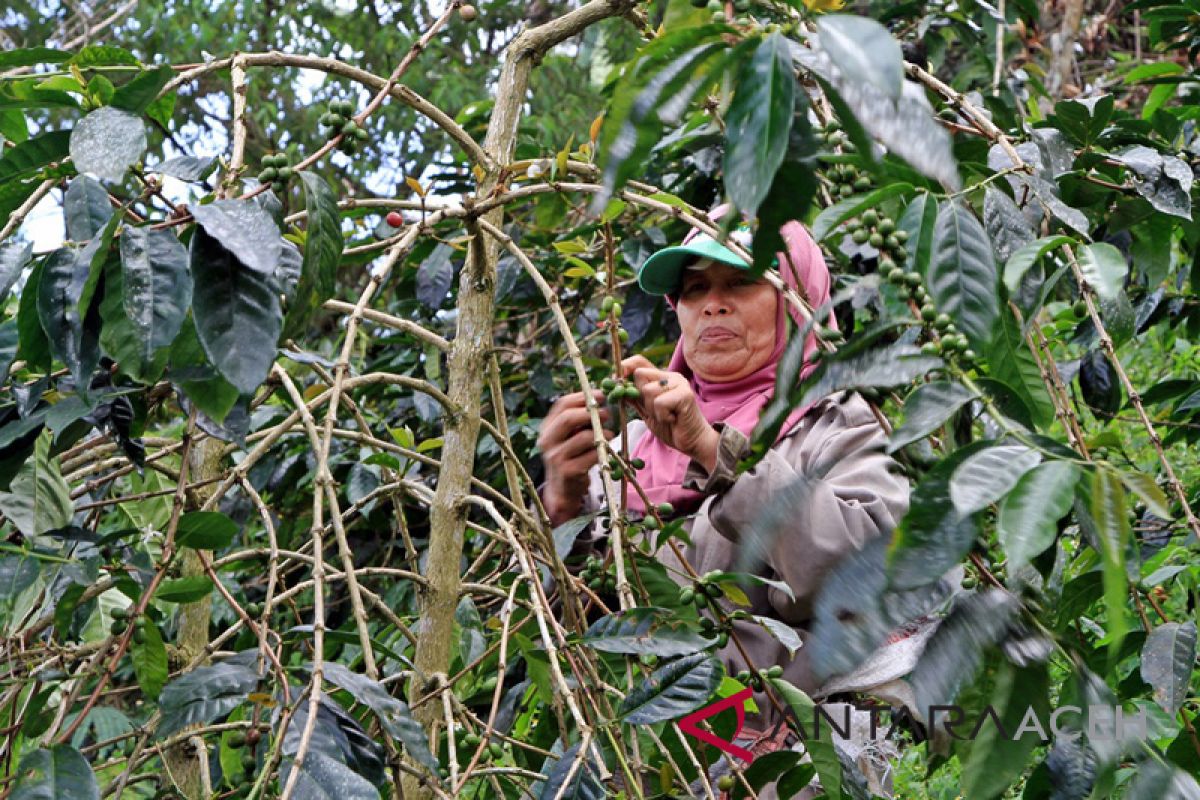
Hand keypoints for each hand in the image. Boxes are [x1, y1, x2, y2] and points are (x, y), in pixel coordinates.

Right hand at [537, 390, 615, 525]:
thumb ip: (578, 419)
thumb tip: (599, 397)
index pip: (561, 404)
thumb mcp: (568, 436)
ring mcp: (556, 457)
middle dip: (591, 413)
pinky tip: (606, 450)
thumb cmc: (570, 456)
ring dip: (602, 433)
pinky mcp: (568, 471)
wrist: (562, 489)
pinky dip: (602, 450)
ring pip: (583, 437)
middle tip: (607, 414)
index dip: (583, 397)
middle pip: (568, 418)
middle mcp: (547, 441)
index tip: (601, 395)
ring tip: (610, 434)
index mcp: (547, 428)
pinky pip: (591, 455)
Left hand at [620, 356, 719, 472]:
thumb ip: (634, 399)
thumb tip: (615, 386)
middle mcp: (670, 377)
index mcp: (661, 378)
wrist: (693, 442)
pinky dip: (662, 416)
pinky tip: (672, 419)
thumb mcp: (646, 412)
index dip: (624, 367)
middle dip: (639, 397)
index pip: (639, 361)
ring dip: (652, 410)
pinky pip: (659, 402)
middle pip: (639, 375)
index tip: (615, 379)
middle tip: (654, 411)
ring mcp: (679, 383)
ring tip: (666, 416)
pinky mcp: (685, 394)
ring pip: (647, 390)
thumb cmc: (671, 427)